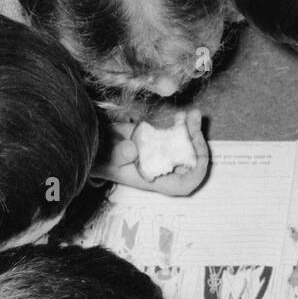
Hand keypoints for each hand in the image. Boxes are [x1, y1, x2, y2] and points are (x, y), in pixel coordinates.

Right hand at [94, 110, 209, 195]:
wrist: (99, 145)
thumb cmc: (104, 159)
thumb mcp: (108, 159)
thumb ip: (119, 156)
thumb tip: (132, 150)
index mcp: (156, 179)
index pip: (185, 184)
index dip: (196, 173)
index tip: (198, 156)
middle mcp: (165, 168)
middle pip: (191, 161)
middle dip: (197, 142)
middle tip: (193, 123)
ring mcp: (165, 153)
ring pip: (189, 145)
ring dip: (193, 130)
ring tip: (192, 114)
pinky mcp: (162, 139)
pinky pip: (180, 133)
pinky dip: (184, 124)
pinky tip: (182, 114)